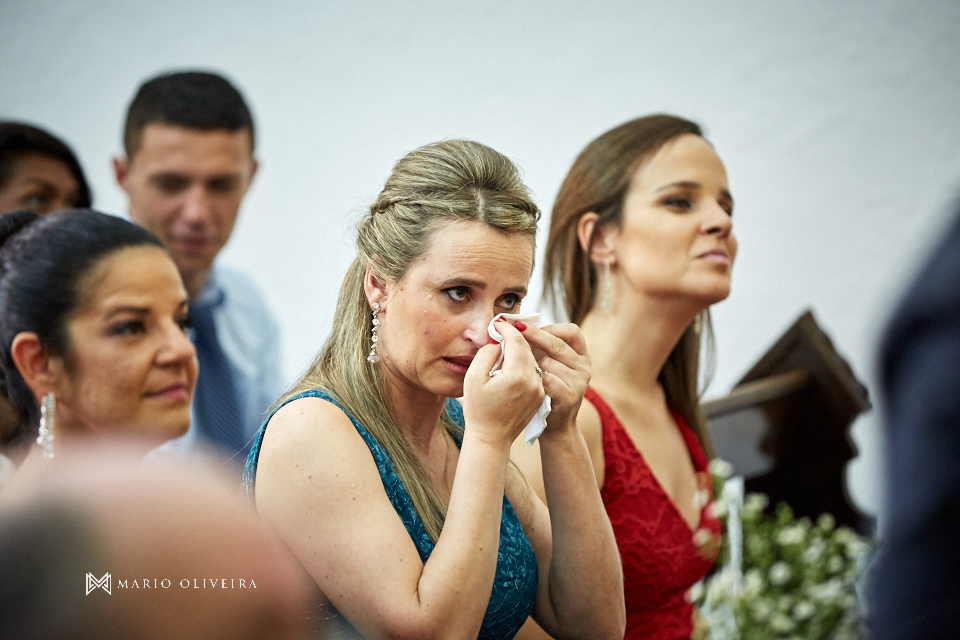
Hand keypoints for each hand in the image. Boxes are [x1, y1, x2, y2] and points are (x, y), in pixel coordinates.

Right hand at [461, 320, 544, 447]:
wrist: (491, 439)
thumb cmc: (478, 410)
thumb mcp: (474, 379)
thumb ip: (486, 354)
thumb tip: (497, 341)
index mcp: (517, 375)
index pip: (516, 341)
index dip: (507, 329)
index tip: (498, 323)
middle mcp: (533, 381)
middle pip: (527, 349)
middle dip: (515, 337)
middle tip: (503, 329)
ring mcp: (539, 389)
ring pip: (532, 359)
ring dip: (521, 350)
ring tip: (507, 345)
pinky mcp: (540, 395)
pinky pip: (534, 372)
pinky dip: (525, 364)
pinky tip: (513, 362)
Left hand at [517, 323, 590, 432]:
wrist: (554, 424)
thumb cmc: (546, 388)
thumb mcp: (548, 363)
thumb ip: (540, 345)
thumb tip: (516, 324)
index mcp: (581, 355)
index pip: (572, 331)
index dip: (549, 327)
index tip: (525, 326)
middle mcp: (584, 367)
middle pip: (558, 344)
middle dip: (533, 336)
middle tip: (513, 331)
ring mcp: (579, 383)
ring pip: (550, 363)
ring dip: (533, 365)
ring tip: (522, 369)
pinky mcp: (570, 397)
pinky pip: (548, 381)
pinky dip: (536, 381)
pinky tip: (529, 384)